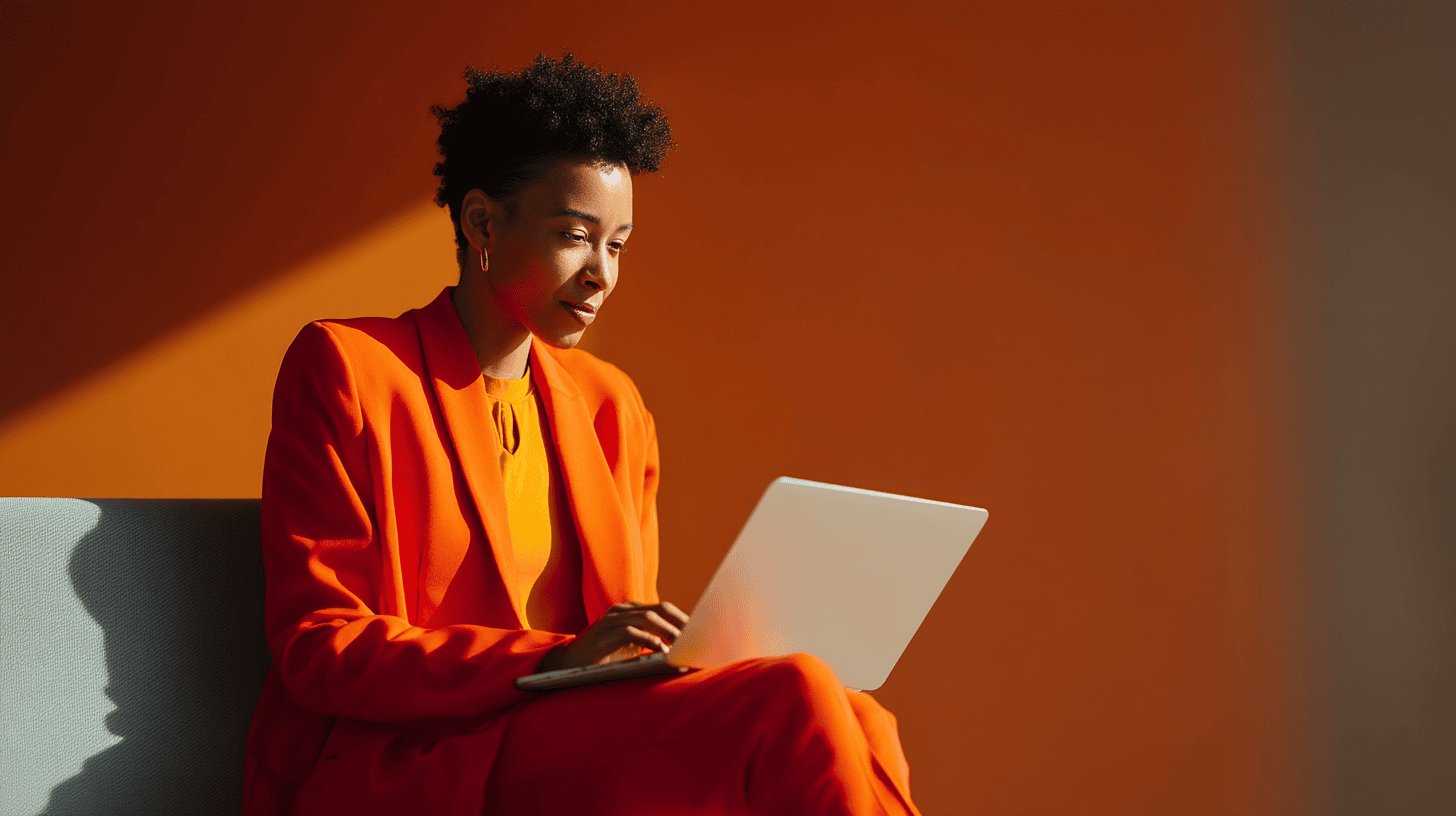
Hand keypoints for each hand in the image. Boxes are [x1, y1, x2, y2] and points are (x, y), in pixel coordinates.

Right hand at [537, 601, 688, 671]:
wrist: (567, 666)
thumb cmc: (603, 658)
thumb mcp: (630, 648)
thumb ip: (651, 642)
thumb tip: (681, 651)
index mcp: (630, 610)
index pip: (664, 608)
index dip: (683, 619)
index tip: (702, 633)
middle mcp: (622, 610)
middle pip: (660, 609)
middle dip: (681, 623)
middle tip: (698, 639)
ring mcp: (611, 620)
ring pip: (648, 619)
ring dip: (669, 633)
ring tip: (684, 646)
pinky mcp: (603, 635)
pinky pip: (631, 633)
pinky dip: (649, 641)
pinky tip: (661, 652)